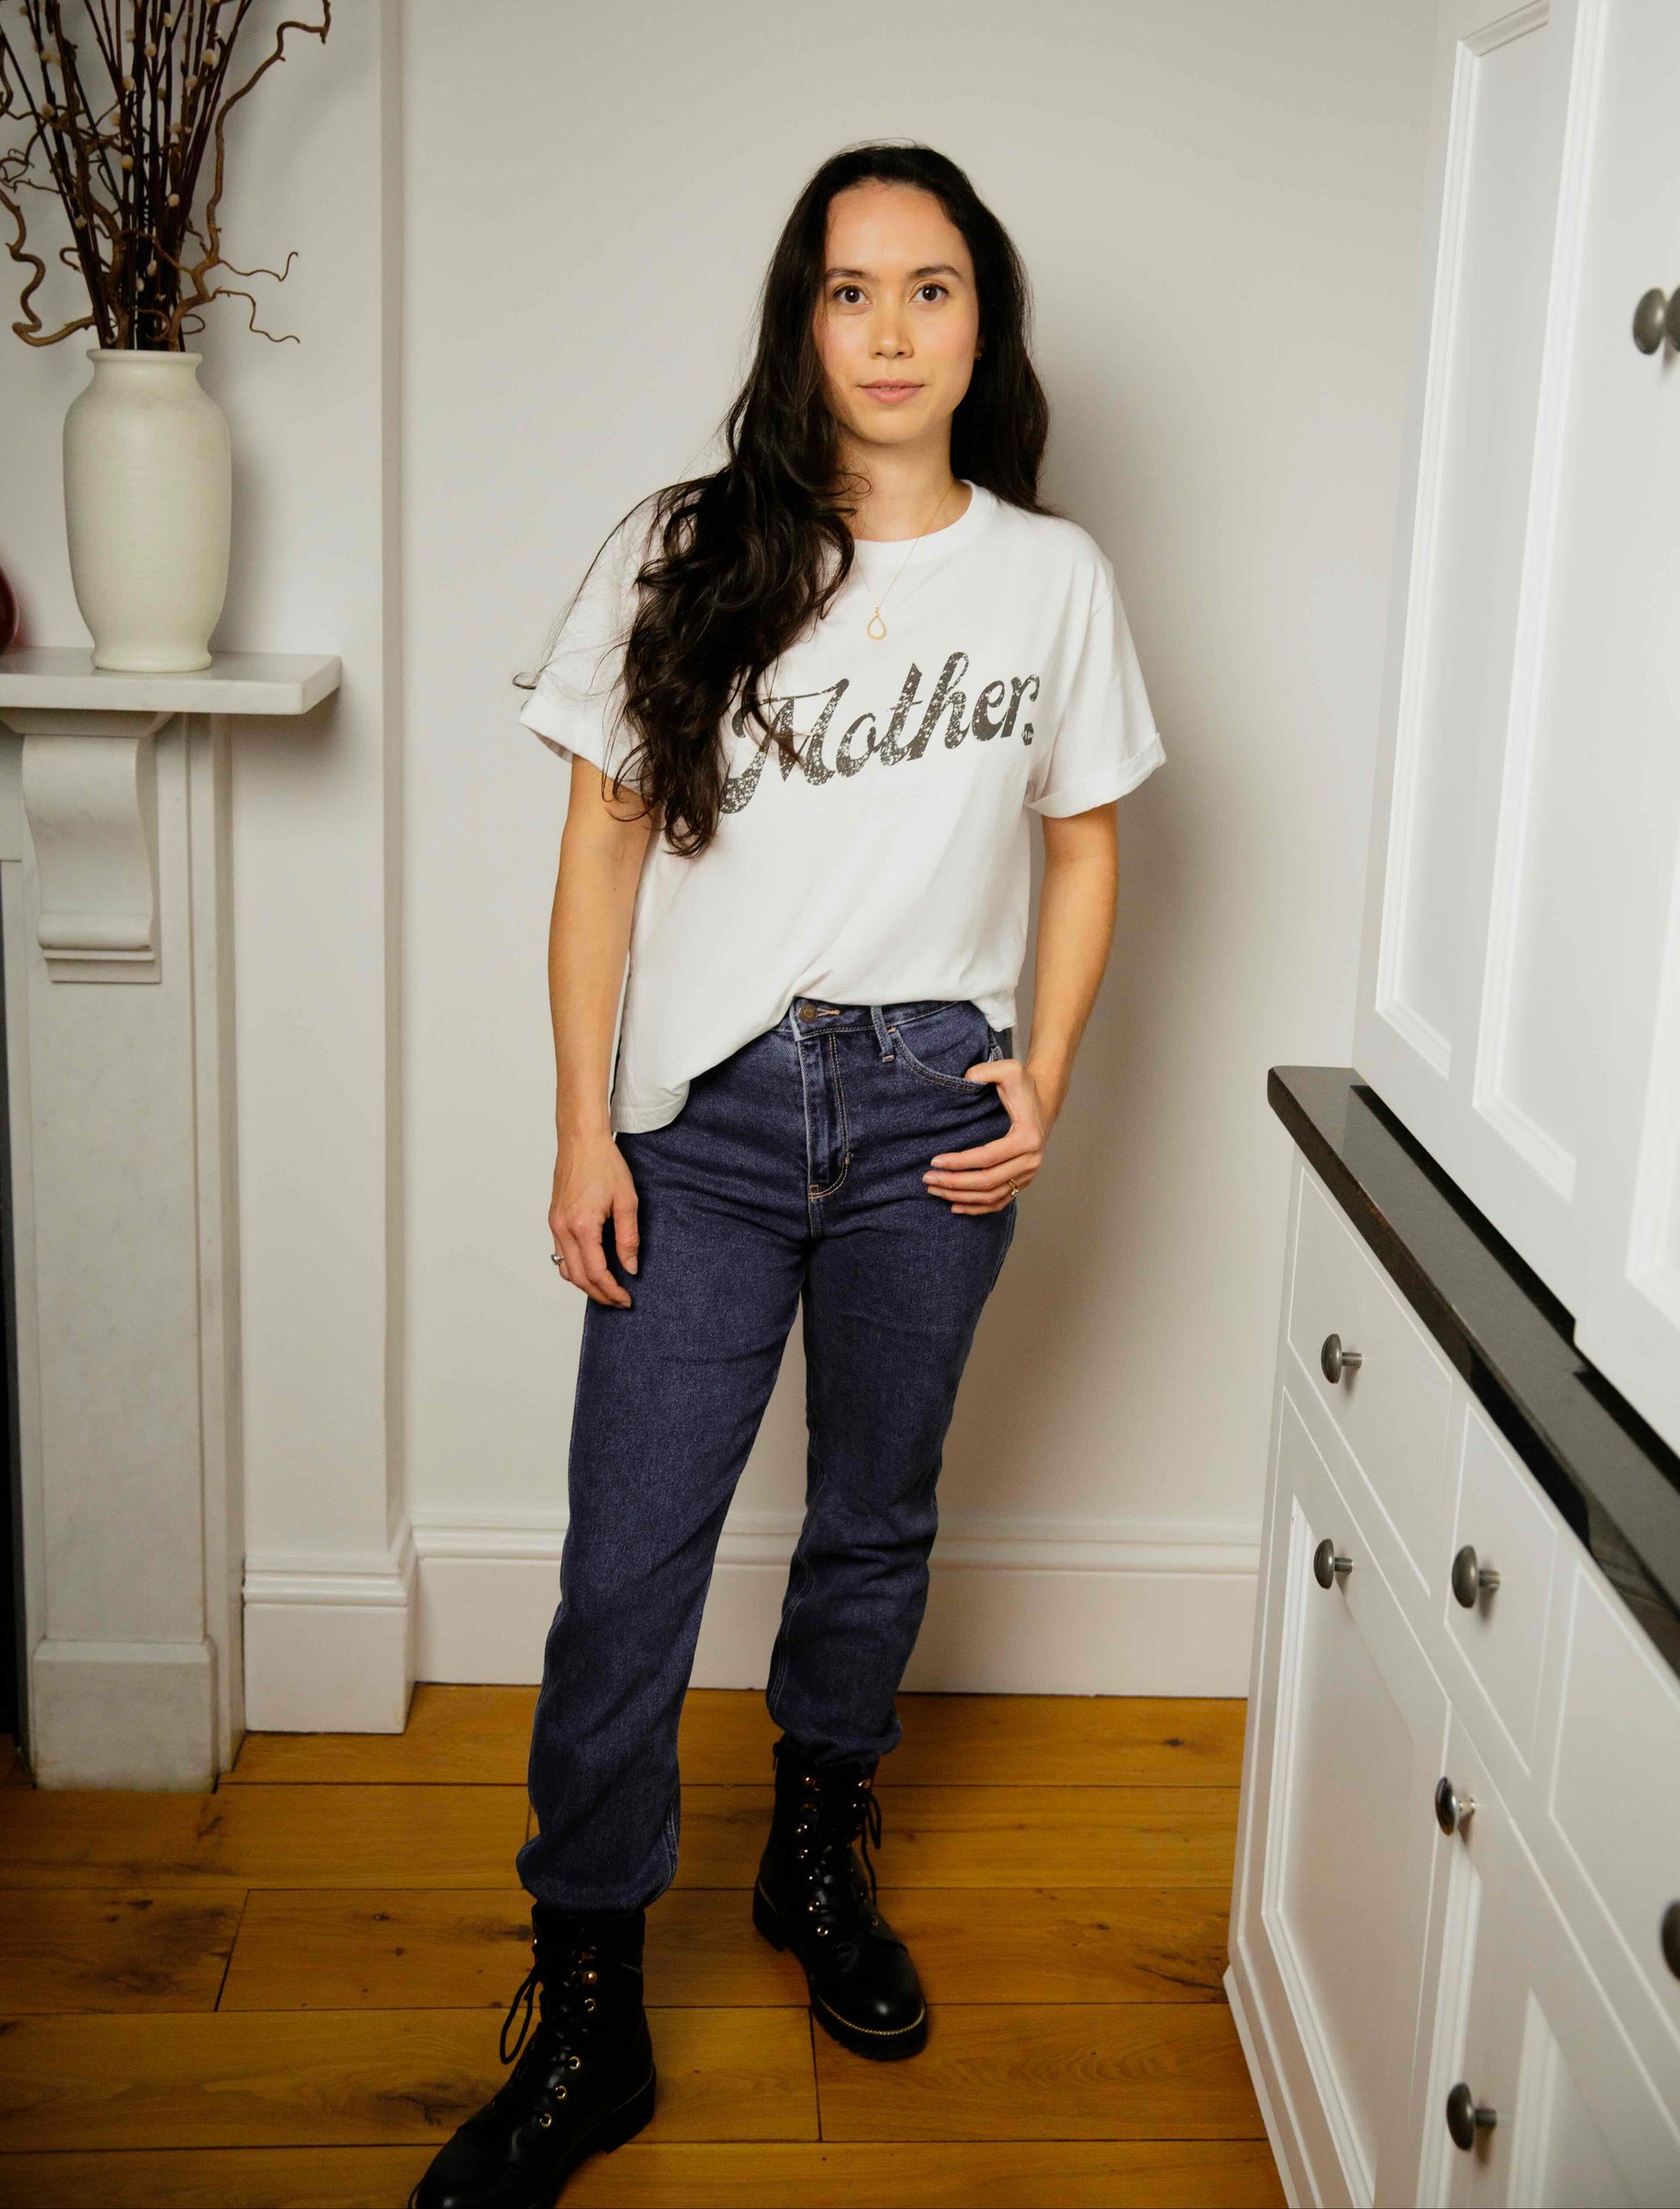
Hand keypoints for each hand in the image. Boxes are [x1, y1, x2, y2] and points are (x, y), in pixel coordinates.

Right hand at [550, 1130, 638, 1306]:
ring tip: (607, 1289)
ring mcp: (555, 1224)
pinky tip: (592, 1267)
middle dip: (599, 1294)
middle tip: (619, 1301)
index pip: (596, 1272)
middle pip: (578, 1277)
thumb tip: (630, 1268)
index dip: (612, 1291)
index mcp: (582, 1226)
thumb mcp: (627, 1201)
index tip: (626, 1299)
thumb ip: (628, 1238)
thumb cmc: (604, 1164)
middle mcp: (563, 1229)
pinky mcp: (554, 1219)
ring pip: (565, 1269)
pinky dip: (575, 1268)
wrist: (581, 1140)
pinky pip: (560, 1254)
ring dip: (585, 1284)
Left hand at [921, 1054, 1054, 1214]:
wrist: (1043, 1100)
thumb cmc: (1023, 1086)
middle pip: (987, 1181)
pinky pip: (1000, 1202)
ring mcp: (1028, 1174)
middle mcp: (1031, 1161)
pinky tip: (956, 1205)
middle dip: (954, 1183)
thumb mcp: (1009, 1069)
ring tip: (935, 1191)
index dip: (959, 1162)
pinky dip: (978, 1208)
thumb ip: (985, 1070)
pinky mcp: (1023, 1181)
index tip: (934, 1160)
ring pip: (991, 1196)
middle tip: (927, 1179)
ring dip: (961, 1197)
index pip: (987, 1157)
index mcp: (1027, 1137)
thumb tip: (964, 1079)